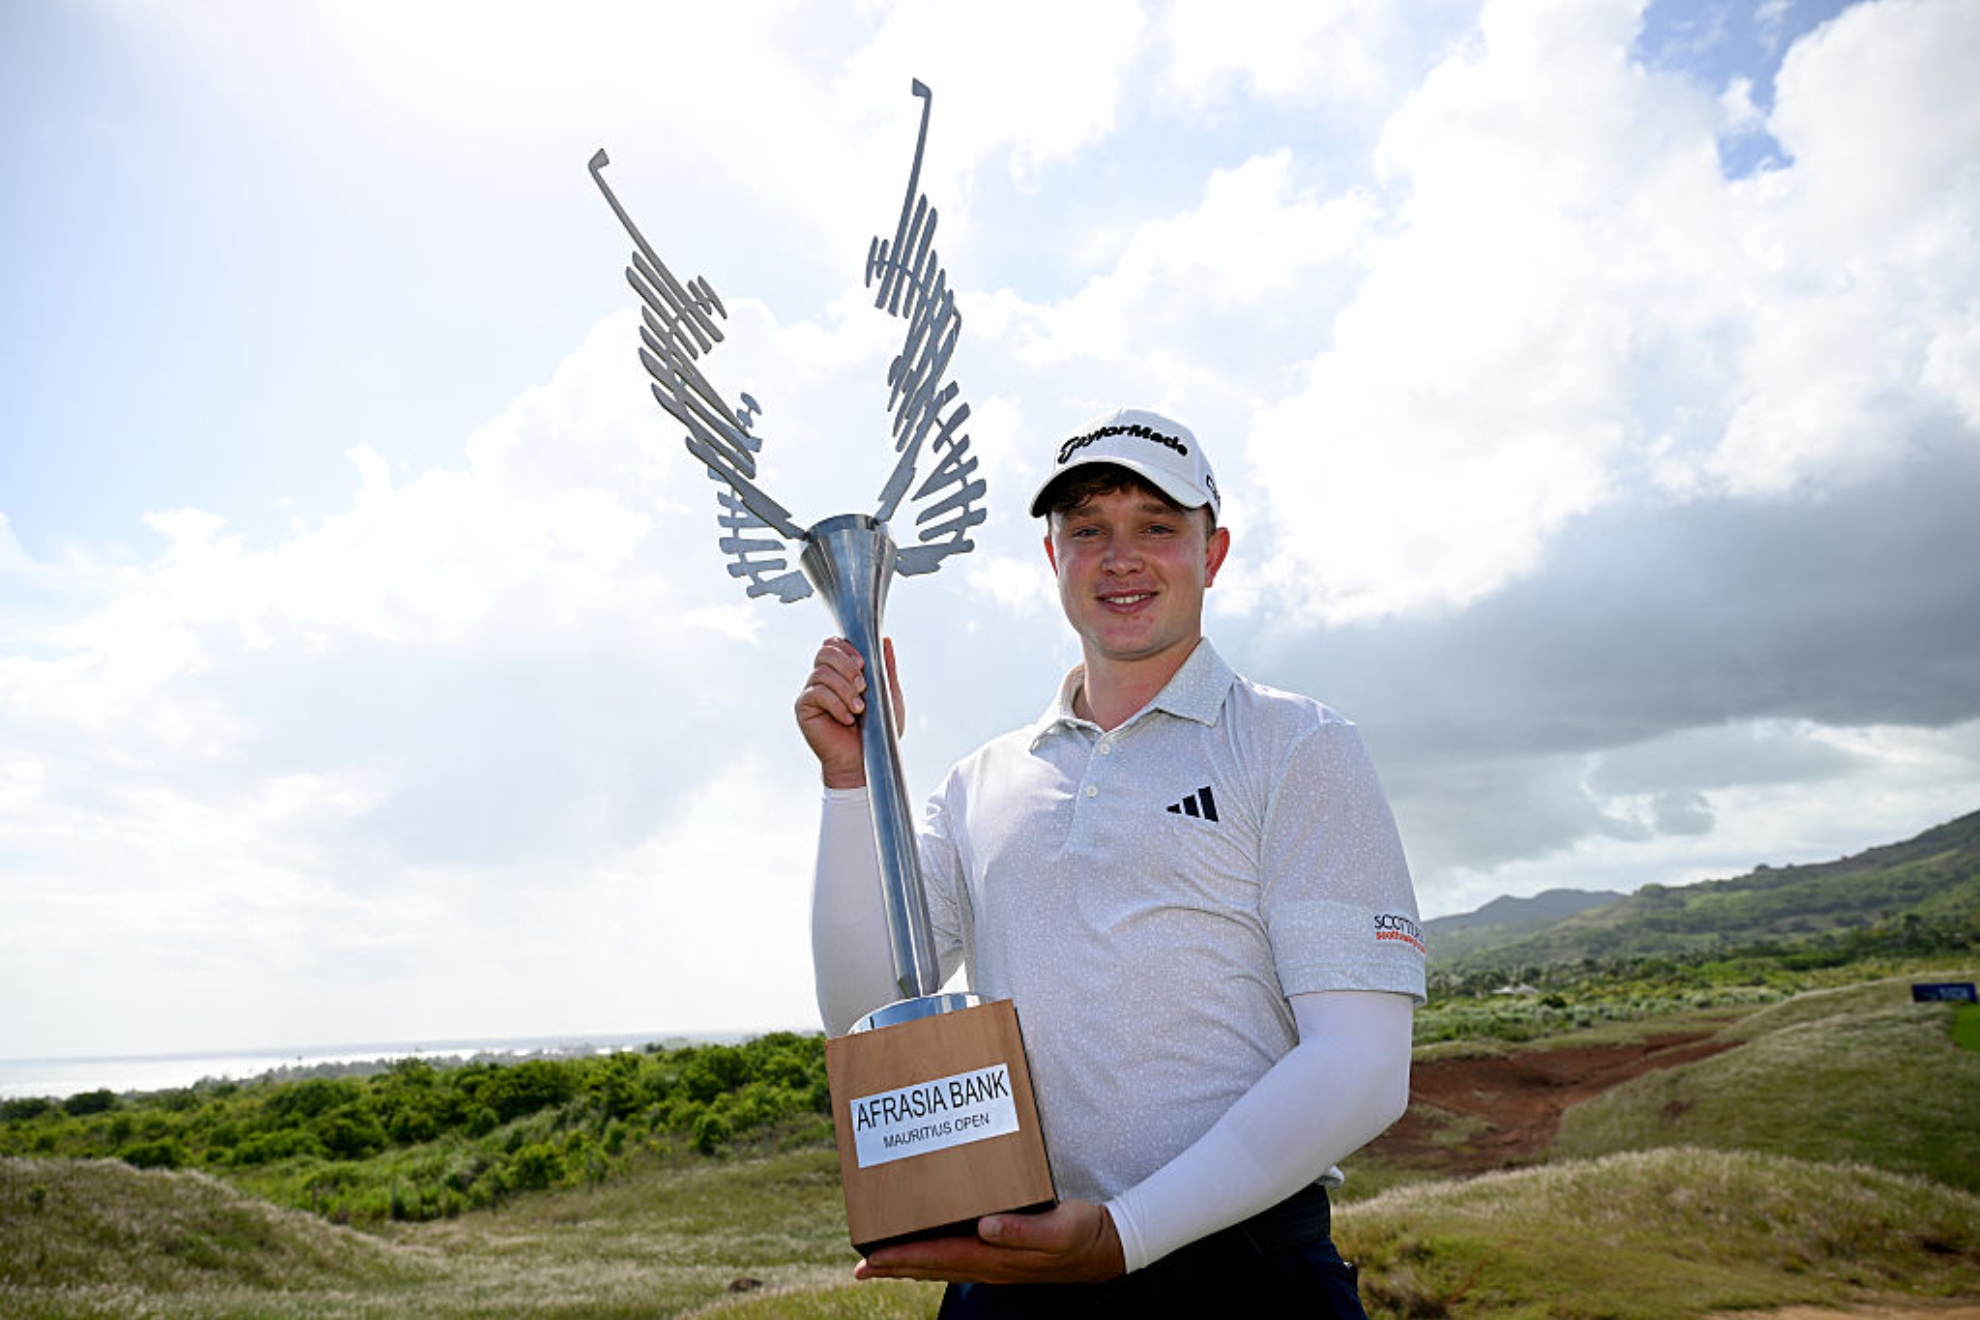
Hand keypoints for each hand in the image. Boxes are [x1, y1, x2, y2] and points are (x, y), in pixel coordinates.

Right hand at [795, 637, 903, 790]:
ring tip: (859, 709)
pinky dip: (836, 704)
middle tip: (863, 687)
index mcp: (841, 671)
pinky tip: (847, 719)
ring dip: (845, 690)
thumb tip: (885, 640)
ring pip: (822, 673)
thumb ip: (886, 668)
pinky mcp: (803, 707)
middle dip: (847, 665)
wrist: (865, 761)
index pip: (834, 644)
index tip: (864, 664)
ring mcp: (811, 692)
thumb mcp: (889, 695)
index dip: (847, 648)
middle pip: (825, 652)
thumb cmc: (878, 730)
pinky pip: (816, 693)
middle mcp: (823, 678)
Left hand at [854, 1201, 1125, 1284]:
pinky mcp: (1002, 1256)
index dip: (903, 1259)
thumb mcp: (1058, 1230)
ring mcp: (995, 1264)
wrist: (1106, 1248)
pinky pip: (957, 1258)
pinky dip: (933, 1256)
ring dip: (909, 1264)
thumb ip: (1023, 1231)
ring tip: (881, 1261)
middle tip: (861, 1266)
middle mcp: (989, 1264)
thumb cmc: (1081, 1235)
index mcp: (996, 1257)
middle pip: (931, 1267)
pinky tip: (927, 1248)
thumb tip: (985, 1227)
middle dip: (895, 1267)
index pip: (939, 1257)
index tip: (871, 1259)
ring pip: (941, 1265)